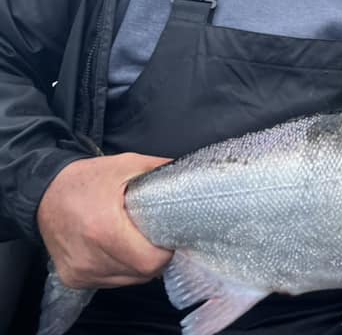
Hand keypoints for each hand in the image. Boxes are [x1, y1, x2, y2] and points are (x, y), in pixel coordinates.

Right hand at [37, 153, 172, 288]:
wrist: (44, 193)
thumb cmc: (86, 179)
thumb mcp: (127, 165)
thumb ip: (160, 170)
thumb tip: (191, 173)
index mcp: (104, 229)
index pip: (150, 262)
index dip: (166, 252)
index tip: (169, 237)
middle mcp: (90, 257)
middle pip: (141, 273)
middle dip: (155, 258)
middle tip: (156, 238)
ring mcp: (80, 271)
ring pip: (128, 280)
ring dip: (138, 265)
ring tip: (136, 242)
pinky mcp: (73, 278)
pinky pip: (110, 282)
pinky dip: (121, 270)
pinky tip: (119, 250)